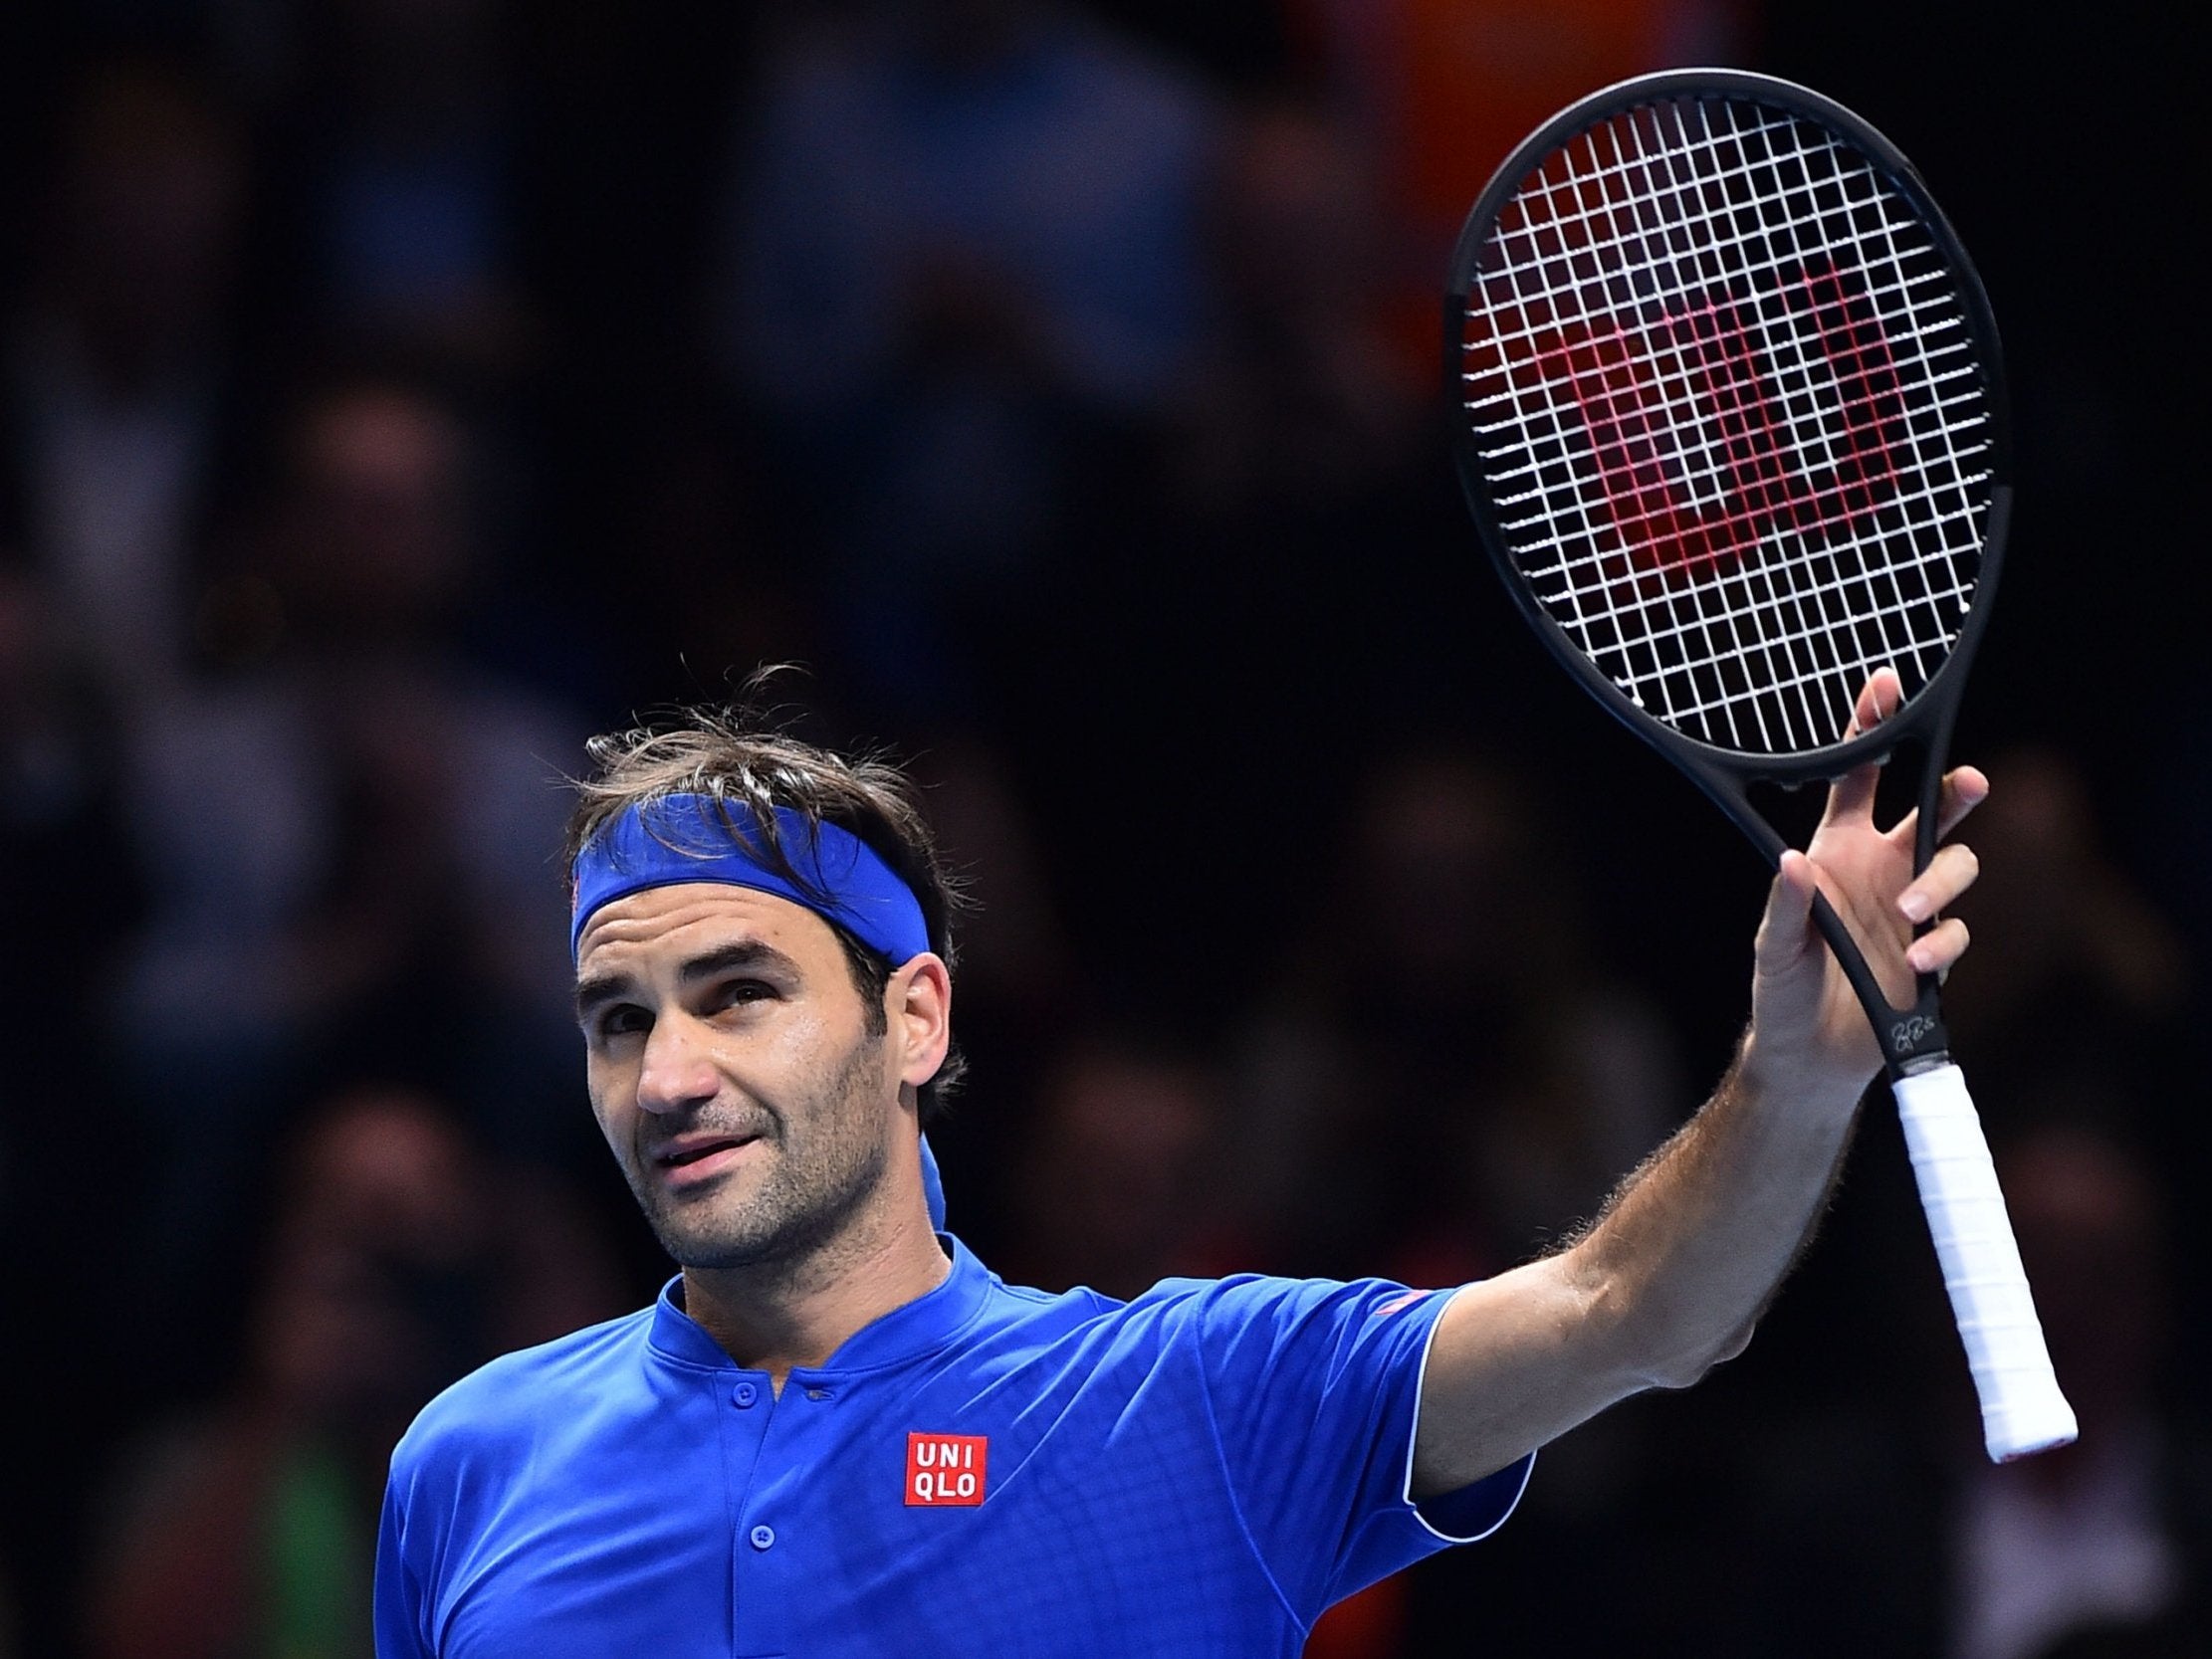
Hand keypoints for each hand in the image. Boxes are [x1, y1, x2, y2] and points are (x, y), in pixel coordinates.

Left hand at [1744, 669, 1986, 1104]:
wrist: (1809, 1056)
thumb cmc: (1782, 990)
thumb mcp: (1773, 946)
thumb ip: (1786, 906)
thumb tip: (1792, 862)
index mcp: (1837, 851)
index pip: (1857, 778)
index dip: (1869, 732)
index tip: (1885, 685)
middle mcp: (1881, 869)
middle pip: (1931, 811)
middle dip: (1955, 789)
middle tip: (1969, 779)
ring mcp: (1911, 907)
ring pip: (1955, 864)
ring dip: (1941, 882)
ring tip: (1909, 913)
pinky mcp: (1933, 951)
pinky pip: (1956, 930)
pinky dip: (1944, 940)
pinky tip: (1918, 959)